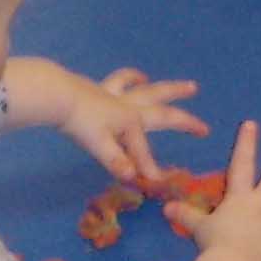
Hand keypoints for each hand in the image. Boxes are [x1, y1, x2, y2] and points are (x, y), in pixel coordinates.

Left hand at [58, 67, 208, 183]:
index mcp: (131, 121)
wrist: (57, 94)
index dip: (150, 168)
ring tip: (188, 87)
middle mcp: (130, 105)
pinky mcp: (101, 88)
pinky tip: (135, 77)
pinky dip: (131, 78)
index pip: (143, 151)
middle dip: (184, 121)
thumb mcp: (99, 144)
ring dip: (169, 90)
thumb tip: (132, 177)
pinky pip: (120, 82)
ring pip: (149, 90)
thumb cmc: (79, 121)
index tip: (158, 183)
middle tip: (203, 126)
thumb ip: (117, 160)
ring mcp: (117, 94)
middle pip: (163, 111)